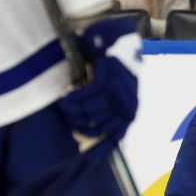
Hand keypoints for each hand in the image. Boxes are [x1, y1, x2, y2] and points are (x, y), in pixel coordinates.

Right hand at [58, 16, 140, 157]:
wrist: (117, 38)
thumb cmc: (115, 64)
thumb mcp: (118, 90)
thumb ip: (110, 108)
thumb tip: (93, 128)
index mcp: (131, 108)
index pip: (117, 135)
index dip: (102, 148)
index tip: (86, 157)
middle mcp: (127, 102)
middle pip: (99, 126)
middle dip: (79, 124)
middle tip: (67, 117)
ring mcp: (118, 91)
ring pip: (90, 112)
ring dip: (73, 110)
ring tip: (64, 105)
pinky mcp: (108, 79)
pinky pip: (85, 97)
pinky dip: (73, 98)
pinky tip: (65, 96)